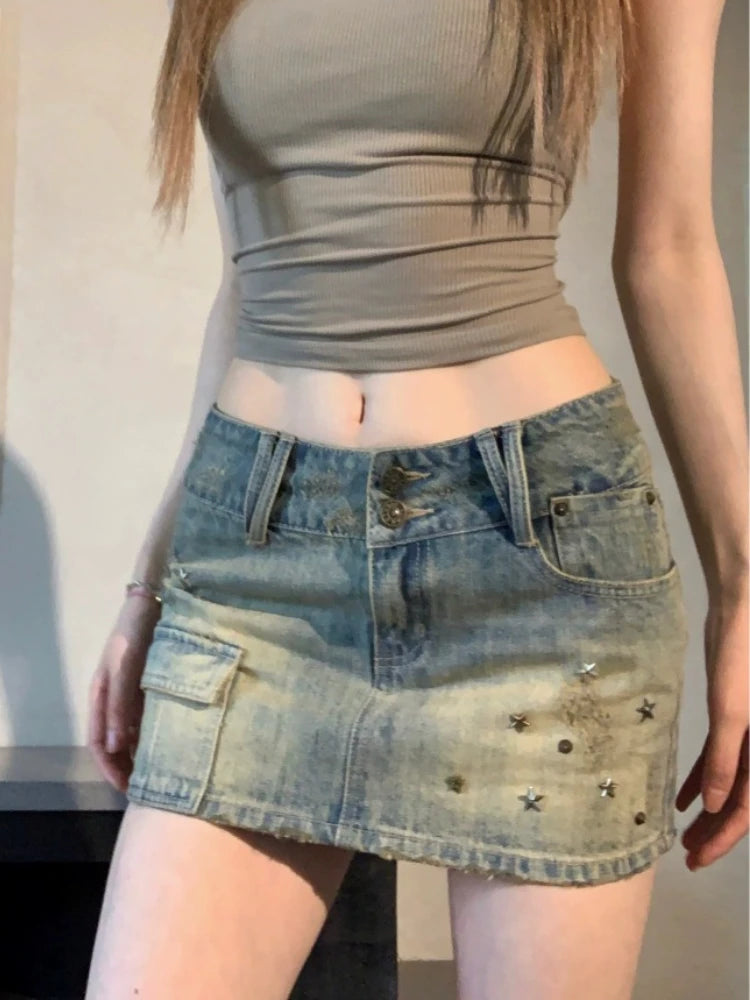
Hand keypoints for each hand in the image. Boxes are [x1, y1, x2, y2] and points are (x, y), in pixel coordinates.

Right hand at [87, 594, 162, 793]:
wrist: (153, 603)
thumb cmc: (134, 634)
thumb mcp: (124, 668)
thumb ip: (119, 706)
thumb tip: (114, 747)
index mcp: (100, 696)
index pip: (99, 743)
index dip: (110, 768)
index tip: (126, 789)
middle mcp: (113, 698)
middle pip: (115, 742)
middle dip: (126, 767)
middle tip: (146, 789)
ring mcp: (131, 692)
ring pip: (132, 732)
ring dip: (140, 753)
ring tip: (158, 773)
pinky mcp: (149, 685)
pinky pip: (148, 718)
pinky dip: (153, 735)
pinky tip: (168, 746)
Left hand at [676, 593, 747, 870]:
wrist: (744, 613)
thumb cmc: (744, 660)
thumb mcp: (731, 712)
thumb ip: (725, 759)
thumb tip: (716, 807)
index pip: (747, 806)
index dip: (724, 837)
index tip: (698, 858)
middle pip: (741, 799)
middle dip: (717, 830)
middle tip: (688, 856)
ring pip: (730, 781)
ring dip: (709, 808)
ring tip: (683, 834)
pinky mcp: (734, 717)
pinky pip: (721, 757)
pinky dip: (703, 777)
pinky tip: (684, 799)